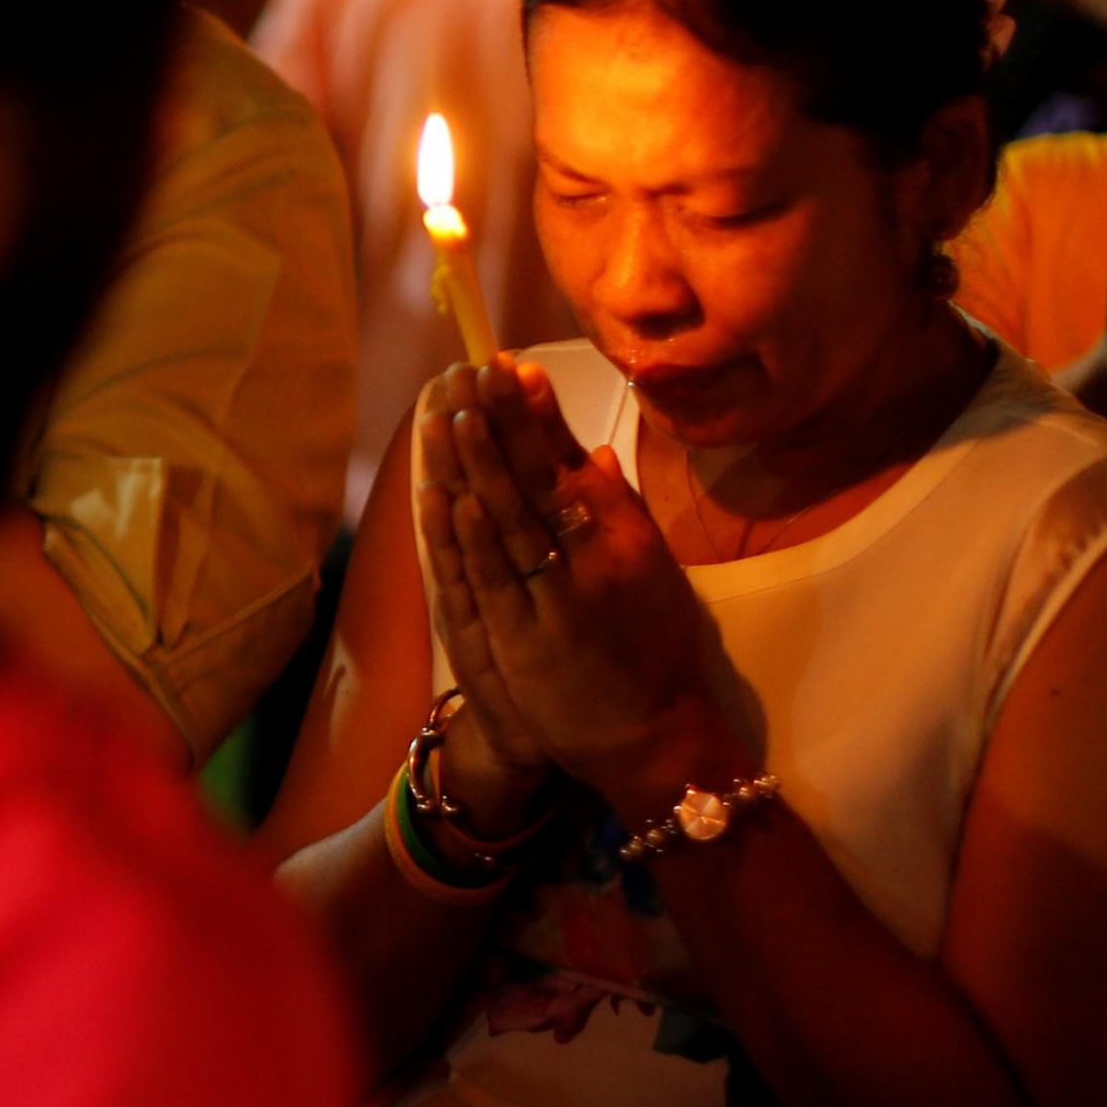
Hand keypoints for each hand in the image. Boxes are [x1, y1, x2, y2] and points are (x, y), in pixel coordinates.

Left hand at [415, 362, 743, 814]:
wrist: (653, 737)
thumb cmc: (655, 651)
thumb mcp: (651, 571)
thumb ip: (620, 512)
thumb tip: (591, 453)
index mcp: (628, 538)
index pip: (575, 464)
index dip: (540, 415)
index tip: (514, 369)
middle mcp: (598, 562)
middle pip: (540, 480)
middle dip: (504, 423)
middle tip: (474, 372)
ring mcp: (560, 601)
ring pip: (512, 521)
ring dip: (480, 465)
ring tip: (453, 413)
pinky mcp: (528, 642)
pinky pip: (494, 579)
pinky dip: (471, 535)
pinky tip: (451, 495)